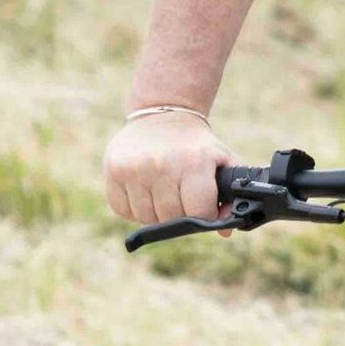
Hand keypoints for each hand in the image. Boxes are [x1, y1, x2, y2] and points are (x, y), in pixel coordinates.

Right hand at [105, 108, 237, 224]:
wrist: (163, 113)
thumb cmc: (195, 145)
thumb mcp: (222, 160)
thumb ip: (231, 195)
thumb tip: (225, 232)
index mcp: (193, 163)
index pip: (197, 213)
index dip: (203, 216)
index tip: (203, 207)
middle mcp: (161, 165)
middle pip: (170, 218)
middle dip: (178, 215)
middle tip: (181, 197)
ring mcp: (134, 168)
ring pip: (145, 217)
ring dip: (154, 212)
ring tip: (162, 191)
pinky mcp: (113, 170)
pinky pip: (122, 210)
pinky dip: (132, 207)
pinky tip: (143, 189)